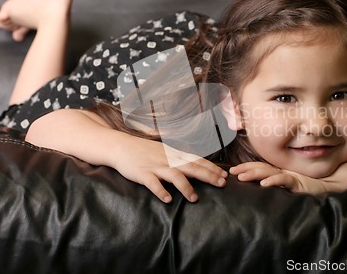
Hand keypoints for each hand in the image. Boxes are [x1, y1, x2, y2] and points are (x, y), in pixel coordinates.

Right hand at [111, 136, 226, 202]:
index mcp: (174, 154)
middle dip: (208, 175)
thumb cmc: (145, 151)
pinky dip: (161, 191)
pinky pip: (153, 183)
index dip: (212, 168)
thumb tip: (196, 165)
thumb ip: (179, 158)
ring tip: (194, 198)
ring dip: (186, 187)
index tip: (225, 175)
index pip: (197, 160)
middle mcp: (168, 159)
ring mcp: (155, 166)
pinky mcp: (142, 174)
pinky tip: (168, 199)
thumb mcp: (165, 151)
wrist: (121, 146)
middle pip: (191, 167)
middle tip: (221, 184)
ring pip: (174, 176)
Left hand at [229, 162, 327, 194]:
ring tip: (241, 177)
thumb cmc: (310, 186)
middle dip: (245, 169)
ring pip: (269, 172)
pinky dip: (274, 181)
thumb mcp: (290, 185)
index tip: (232, 170)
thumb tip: (262, 187)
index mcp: (279, 172)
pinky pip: (284, 180)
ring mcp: (290, 175)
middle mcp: (283, 171)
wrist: (330, 184)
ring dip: (254, 174)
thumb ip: (278, 184)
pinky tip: (264, 184)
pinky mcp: (298, 182)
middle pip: (261, 168)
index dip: (246, 167)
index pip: (260, 167)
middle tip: (231, 172)